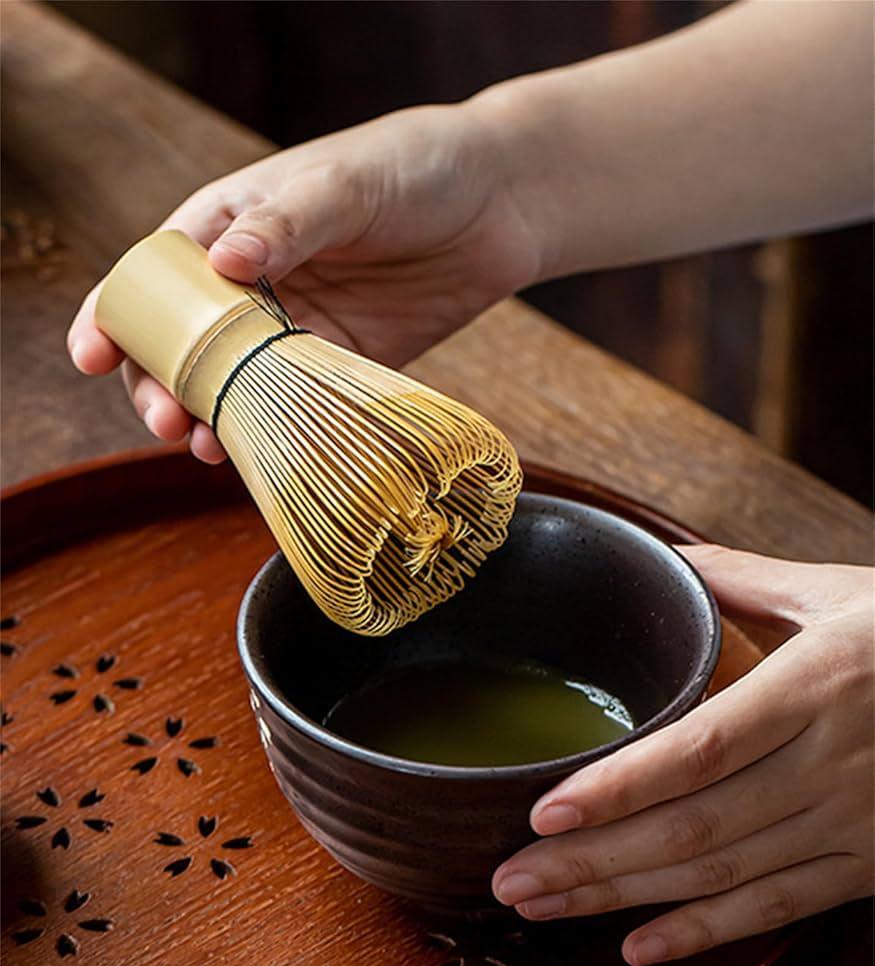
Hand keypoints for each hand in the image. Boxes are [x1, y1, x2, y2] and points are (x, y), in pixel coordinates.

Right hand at [66, 102, 541, 461]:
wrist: (500, 204)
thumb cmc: (414, 168)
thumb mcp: (345, 183)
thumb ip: (287, 224)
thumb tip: (220, 262)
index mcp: (234, 224)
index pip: (157, 273)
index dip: (120, 313)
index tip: (95, 354)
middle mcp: (256, 281)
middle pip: (186, 341)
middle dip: (162, 382)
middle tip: (163, 419)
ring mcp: (297, 325)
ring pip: (234, 381)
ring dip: (210, 415)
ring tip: (199, 445)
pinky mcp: (341, 360)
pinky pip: (295, 401)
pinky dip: (271, 427)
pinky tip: (253, 449)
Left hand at [492, 545, 873, 965]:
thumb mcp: (837, 592)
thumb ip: (746, 576)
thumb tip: (673, 552)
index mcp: (813, 688)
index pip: (700, 750)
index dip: (620, 787)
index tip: (543, 810)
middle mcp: (829, 766)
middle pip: (694, 827)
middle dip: (593, 860)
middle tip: (510, 878)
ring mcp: (851, 825)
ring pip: (723, 876)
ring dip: (625, 899)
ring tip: (543, 905)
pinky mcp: (867, 864)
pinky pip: (779, 906)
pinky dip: (707, 933)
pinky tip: (640, 945)